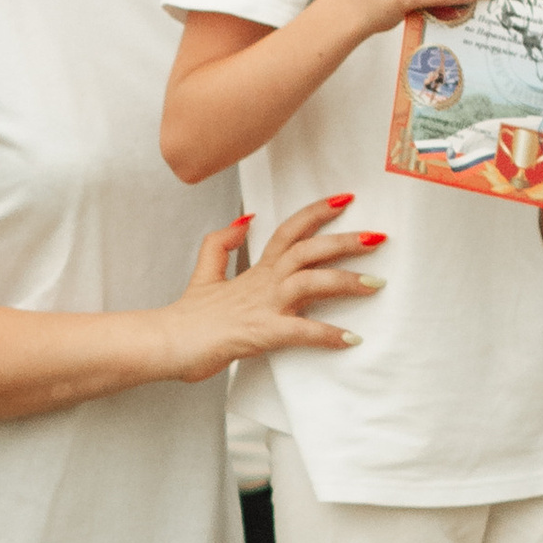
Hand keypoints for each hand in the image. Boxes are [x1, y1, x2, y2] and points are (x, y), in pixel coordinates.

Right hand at [162, 195, 383, 378]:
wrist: (165, 342)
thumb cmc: (189, 317)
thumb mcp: (205, 272)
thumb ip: (222, 244)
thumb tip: (245, 220)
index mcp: (255, 270)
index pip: (290, 230)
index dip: (317, 212)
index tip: (345, 199)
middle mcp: (263, 282)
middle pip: (308, 250)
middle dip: (345, 241)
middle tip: (378, 237)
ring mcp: (263, 306)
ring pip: (310, 282)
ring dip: (345, 281)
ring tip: (375, 284)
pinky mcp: (261, 333)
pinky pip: (300, 331)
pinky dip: (327, 334)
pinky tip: (350, 338)